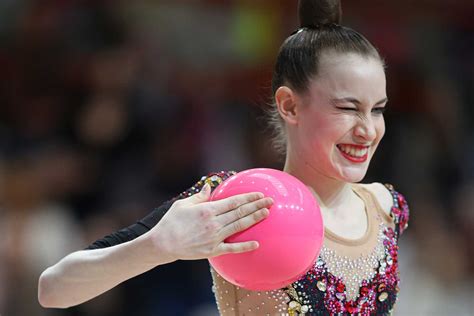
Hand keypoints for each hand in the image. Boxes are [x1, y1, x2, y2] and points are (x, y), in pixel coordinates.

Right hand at [149, 183, 272, 261]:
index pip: (234, 201)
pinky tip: (257, 243)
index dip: (248, 197)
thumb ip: (199, 197)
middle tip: (270, 201)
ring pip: (239, 226)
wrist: (163, 244)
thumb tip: (208, 187)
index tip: (259, 193)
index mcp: (208, 210)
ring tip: (266, 213)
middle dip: (257, 205)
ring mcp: (215, 237)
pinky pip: (232, 248)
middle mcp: (214, 222)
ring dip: (254, 219)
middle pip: (240, 212)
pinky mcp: (213, 250)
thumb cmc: (171, 222)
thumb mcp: (183, 205)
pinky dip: (245, 246)